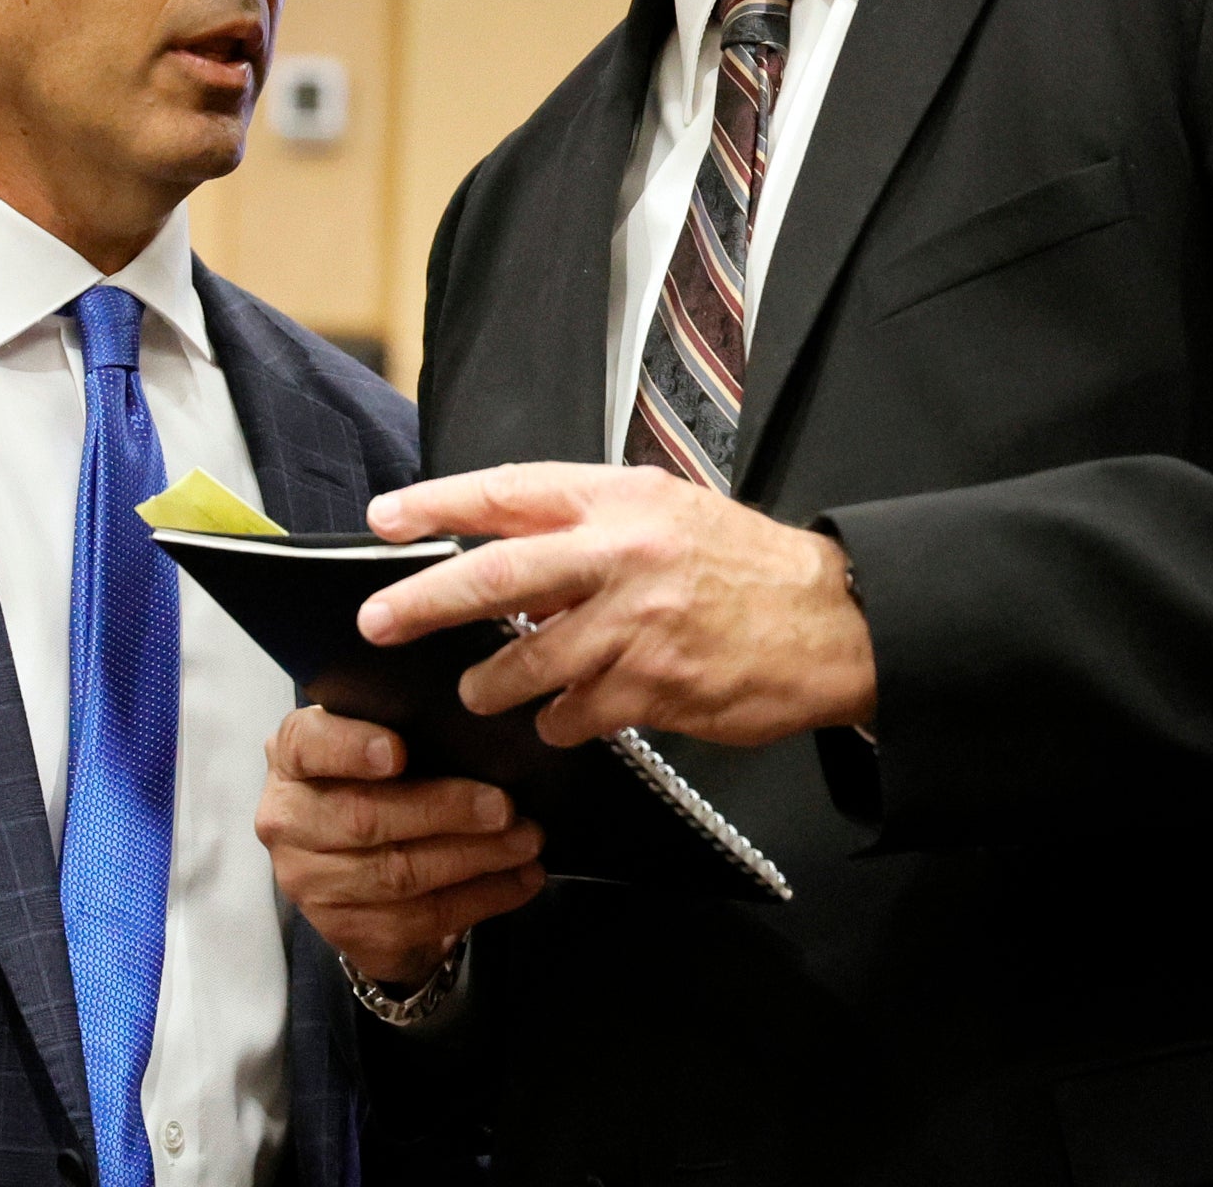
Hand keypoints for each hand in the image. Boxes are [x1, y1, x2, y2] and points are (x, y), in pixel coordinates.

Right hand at [256, 706, 545, 986]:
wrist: (350, 865)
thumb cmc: (374, 785)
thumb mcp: (373, 745)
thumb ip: (404, 731)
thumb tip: (477, 732)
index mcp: (292, 760)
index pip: (307, 745)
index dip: (350, 748)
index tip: (398, 751)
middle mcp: (289, 821)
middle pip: (365, 818)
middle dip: (443, 811)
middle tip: (504, 806)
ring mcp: (310, 884)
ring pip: (398, 875)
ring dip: (474, 858)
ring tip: (526, 841)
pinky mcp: (345, 931)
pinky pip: (420, 919)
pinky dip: (481, 898)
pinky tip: (519, 879)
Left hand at [361, 462, 876, 748]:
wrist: (833, 621)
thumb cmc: (743, 566)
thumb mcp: (667, 511)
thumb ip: (589, 522)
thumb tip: (503, 543)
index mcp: (619, 499)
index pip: (508, 492)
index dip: (437, 505)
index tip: (384, 518)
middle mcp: (622, 554)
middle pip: (497, 576)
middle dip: (424, 602)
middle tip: (378, 620)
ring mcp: (636, 625)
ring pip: (527, 662)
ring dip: (492, 684)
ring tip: (480, 690)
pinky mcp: (653, 688)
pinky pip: (574, 713)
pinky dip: (557, 721)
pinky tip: (562, 719)